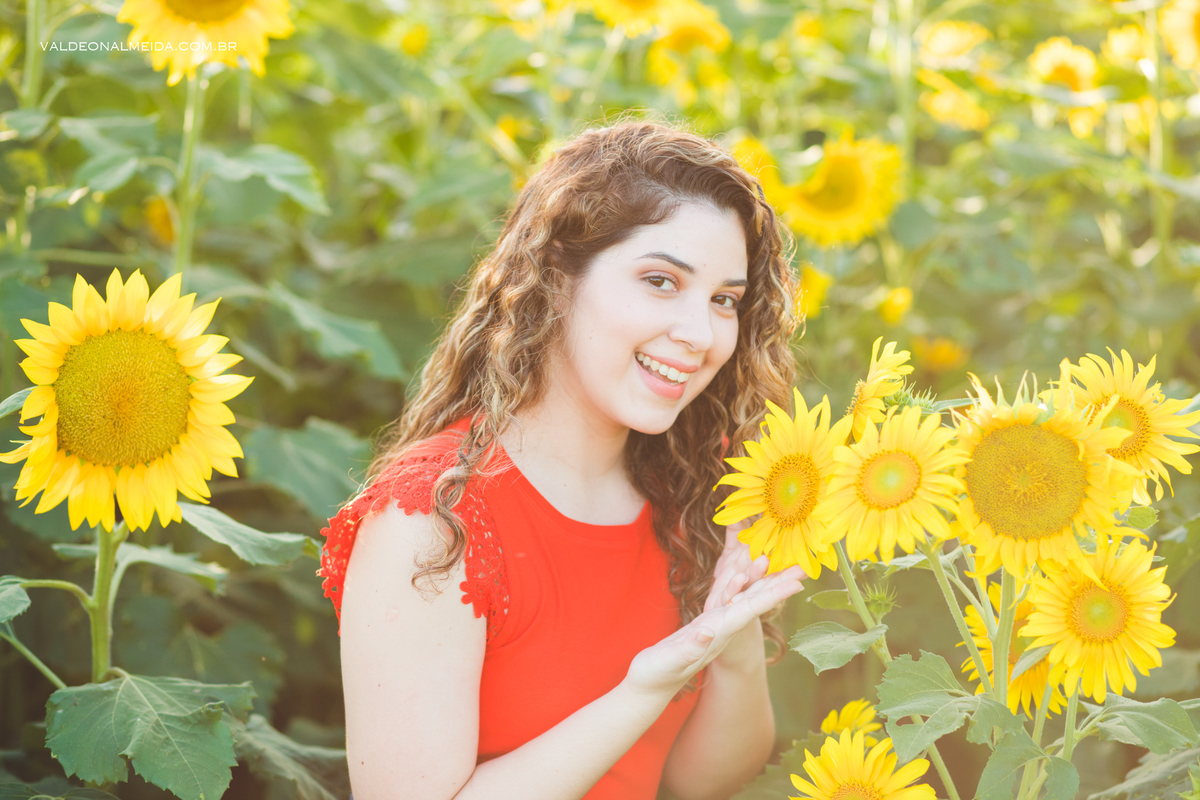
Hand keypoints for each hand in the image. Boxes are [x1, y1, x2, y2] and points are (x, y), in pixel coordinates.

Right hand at [621, 530, 804, 701]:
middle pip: (755, 602)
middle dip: (778, 585)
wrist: (650, 688)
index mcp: (717, 634)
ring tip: (776, 562)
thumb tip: (706, 631)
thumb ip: (689, 648)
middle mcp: (722, 630)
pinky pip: (726, 599)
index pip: (750, 611)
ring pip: (742, 598)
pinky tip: (741, 575)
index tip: (797, 583)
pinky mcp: (705, 625)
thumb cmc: (656, 676)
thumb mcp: (671, 661)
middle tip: (803, 568)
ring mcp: (715, 627)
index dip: (773, 596)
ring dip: (760, 580)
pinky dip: (736, 584)